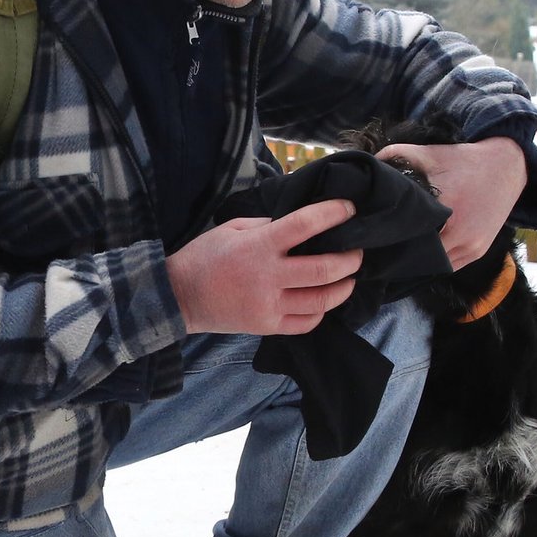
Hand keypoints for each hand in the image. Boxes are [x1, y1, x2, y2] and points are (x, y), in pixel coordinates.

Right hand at [167, 199, 361, 335]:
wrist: (179, 297)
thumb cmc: (204, 257)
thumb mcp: (232, 228)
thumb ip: (268, 225)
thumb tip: (300, 224)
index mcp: (259, 246)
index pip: (305, 225)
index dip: (333, 214)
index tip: (349, 209)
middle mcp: (268, 277)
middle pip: (324, 269)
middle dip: (349, 259)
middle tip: (357, 251)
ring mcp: (269, 306)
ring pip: (321, 300)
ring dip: (343, 287)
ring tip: (349, 277)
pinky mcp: (267, 327)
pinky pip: (306, 323)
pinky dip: (322, 311)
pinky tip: (325, 301)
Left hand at [375, 136, 525, 269]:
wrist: (507, 167)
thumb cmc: (464, 160)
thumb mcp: (430, 153)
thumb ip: (396, 155)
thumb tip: (369, 165)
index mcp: (447, 206)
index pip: (407, 233)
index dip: (388, 236)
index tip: (373, 236)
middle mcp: (461, 232)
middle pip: (419, 255)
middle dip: (400, 251)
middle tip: (381, 247)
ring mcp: (471, 246)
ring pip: (434, 265)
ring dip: (417, 260)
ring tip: (398, 252)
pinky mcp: (478, 251)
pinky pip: (449, 266)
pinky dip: (434, 262)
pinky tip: (420, 254)